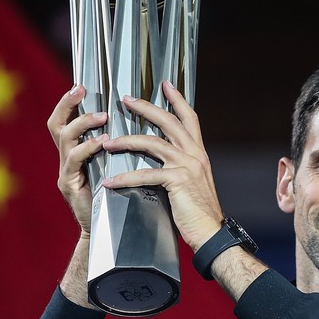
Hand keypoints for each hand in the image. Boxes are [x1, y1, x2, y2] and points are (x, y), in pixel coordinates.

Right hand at [47, 85, 108, 234]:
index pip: (67, 118)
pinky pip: (74, 161)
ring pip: (65, 138)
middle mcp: (67, 158)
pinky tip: (102, 143)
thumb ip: (120, 145)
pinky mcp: (69, 185)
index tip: (83, 84)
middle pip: (56, 123)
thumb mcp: (118, 165)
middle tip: (82, 89)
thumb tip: (141, 118)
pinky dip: (87, 149)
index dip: (71, 100)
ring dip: (83, 124)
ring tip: (101, 116)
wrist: (110, 232)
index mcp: (78, 150)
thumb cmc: (119, 195)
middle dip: (67, 103)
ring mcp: (66, 171)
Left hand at [101, 81, 222, 249]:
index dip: (177, 100)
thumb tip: (159, 161)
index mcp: (199, 153)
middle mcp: (195, 154)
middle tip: (125, 99)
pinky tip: (110, 182)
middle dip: (145, 108)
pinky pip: (145, 174)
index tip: (165, 84)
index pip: (189, 118)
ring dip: (127, 141)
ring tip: (107, 142)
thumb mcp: (192, 183)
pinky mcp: (177, 181)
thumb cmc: (199, 213)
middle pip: (168, 121)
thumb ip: (179, 167)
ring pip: (152, 143)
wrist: (211, 233)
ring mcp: (187, 166)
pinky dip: (125, 178)